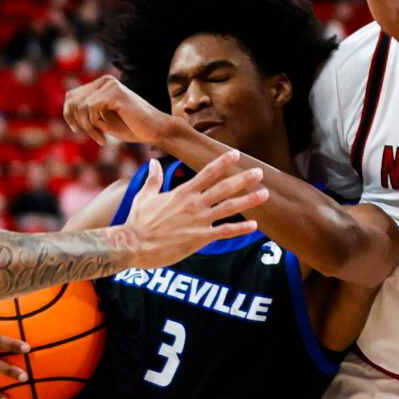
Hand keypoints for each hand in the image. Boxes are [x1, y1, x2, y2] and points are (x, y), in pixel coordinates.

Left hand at [63, 73, 179, 149]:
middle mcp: (105, 81)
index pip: (72, 95)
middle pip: (73, 99)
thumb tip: (67, 111)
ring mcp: (111, 85)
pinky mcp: (116, 93)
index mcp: (102, 85)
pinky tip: (104, 138)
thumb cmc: (132, 127)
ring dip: (87, 127)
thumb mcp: (103, 121)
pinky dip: (93, 126)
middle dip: (77, 121)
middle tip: (91, 135)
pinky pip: (91, 108)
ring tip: (100, 138)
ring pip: (81, 106)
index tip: (77, 130)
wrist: (155, 130)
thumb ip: (87, 114)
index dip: (68, 114)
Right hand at [120, 150, 265, 265]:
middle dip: (243, 179)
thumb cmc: (137, 221)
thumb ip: (153, 178)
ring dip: (248, 201)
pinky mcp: (199, 238)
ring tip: (265, 194)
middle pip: (224, 187)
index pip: (207, 173)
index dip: (223, 162)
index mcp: (182, 192)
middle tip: (260, 172)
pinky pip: (224, 232)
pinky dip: (240, 229)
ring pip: (229, 208)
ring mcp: (198, 221)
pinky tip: (254, 226)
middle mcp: (194, 204)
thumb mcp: (144, 196)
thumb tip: (153, 163)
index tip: (236, 154)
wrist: (133, 244)